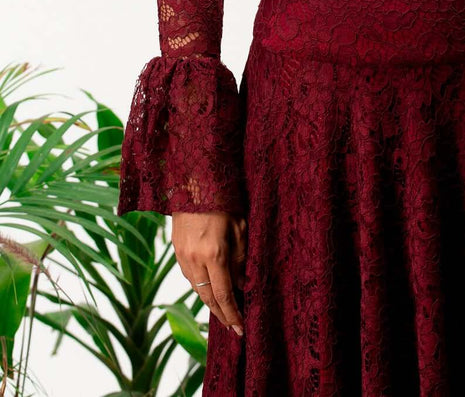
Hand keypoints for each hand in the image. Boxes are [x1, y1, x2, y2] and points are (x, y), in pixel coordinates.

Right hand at [171, 211, 246, 334]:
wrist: (194, 182)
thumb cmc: (224, 202)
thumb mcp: (240, 228)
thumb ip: (241, 258)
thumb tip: (241, 284)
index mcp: (214, 254)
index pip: (223, 295)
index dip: (232, 314)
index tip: (240, 328)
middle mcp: (195, 259)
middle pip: (208, 298)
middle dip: (221, 315)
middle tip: (233, 327)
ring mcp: (182, 256)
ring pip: (196, 289)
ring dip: (210, 303)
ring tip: (224, 311)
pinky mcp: (176, 250)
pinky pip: (189, 277)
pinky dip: (200, 287)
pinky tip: (210, 289)